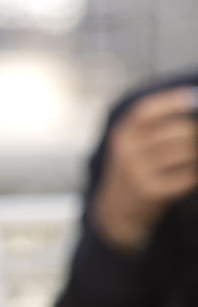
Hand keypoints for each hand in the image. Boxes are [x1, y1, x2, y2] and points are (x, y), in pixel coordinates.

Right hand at [92, 86, 197, 251]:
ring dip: (195, 154)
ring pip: (186, 152)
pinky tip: (186, 176)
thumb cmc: (135, 168)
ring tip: (189, 158)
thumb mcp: (132, 143)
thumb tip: (192, 100)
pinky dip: (193, 175)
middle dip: (194, 132)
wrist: (116, 210)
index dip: (171, 101)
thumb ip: (155, 124)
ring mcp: (137, 173)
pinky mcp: (151, 192)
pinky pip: (188, 175)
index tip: (192, 97)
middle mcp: (127, 151)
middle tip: (192, 140)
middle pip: (178, 130)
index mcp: (122, 135)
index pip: (145, 111)